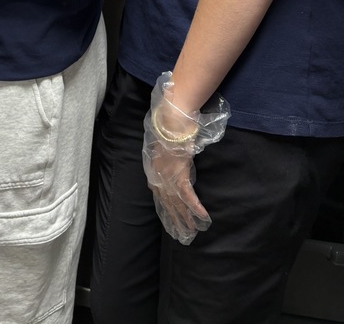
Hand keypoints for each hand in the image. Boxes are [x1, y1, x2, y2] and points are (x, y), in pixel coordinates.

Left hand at [142, 72, 230, 244]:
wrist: (168, 122)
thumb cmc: (166, 128)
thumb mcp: (160, 143)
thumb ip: (162, 154)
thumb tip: (170, 157)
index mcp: (153, 170)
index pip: (157, 193)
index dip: (163, 206)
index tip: (167, 216)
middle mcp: (158, 177)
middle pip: (167, 203)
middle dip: (174, 219)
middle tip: (180, 234)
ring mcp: (168, 178)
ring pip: (177, 204)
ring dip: (185, 219)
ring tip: (192, 232)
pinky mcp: (180, 175)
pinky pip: (189, 196)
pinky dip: (196, 208)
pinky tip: (203, 218)